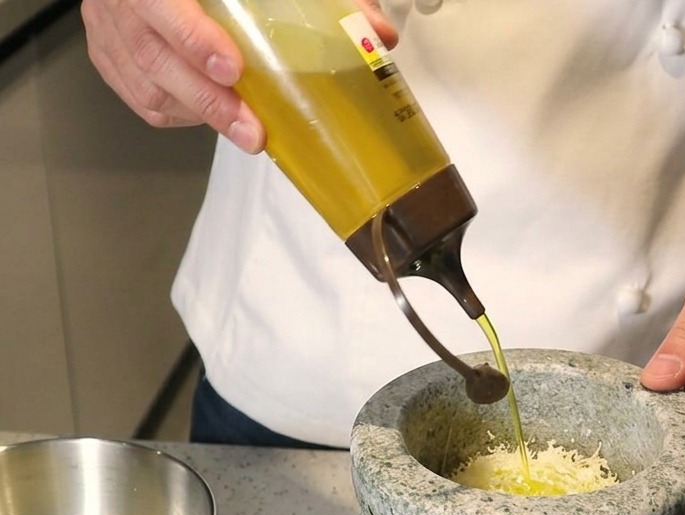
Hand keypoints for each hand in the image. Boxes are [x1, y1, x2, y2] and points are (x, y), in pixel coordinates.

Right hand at [81, 0, 396, 152]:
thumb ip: (319, 0)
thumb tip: (377, 36)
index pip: (159, 4)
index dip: (193, 37)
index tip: (233, 69)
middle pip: (154, 54)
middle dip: (209, 101)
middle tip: (252, 131)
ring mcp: (108, 25)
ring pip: (146, 82)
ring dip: (198, 114)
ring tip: (243, 130)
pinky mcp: (107, 52)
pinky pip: (140, 97)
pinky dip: (179, 113)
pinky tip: (207, 113)